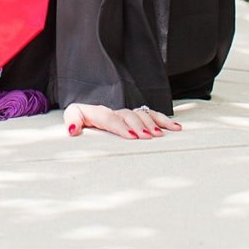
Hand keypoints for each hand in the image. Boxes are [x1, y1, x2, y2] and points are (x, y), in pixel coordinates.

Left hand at [63, 102, 180, 139]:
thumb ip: (72, 121)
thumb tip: (73, 129)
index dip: (121, 126)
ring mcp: (127, 114)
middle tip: (147, 137)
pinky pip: (152, 115)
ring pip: (142, 114)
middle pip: (129, 116)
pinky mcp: (136, 117)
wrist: (87, 112)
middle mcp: (116, 111)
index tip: (132, 136)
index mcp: (99, 112)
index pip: (110, 118)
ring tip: (160, 135)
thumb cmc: (81, 118)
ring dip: (151, 124)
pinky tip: (175, 128)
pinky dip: (164, 121)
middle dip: (139, 126)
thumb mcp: (73, 116)